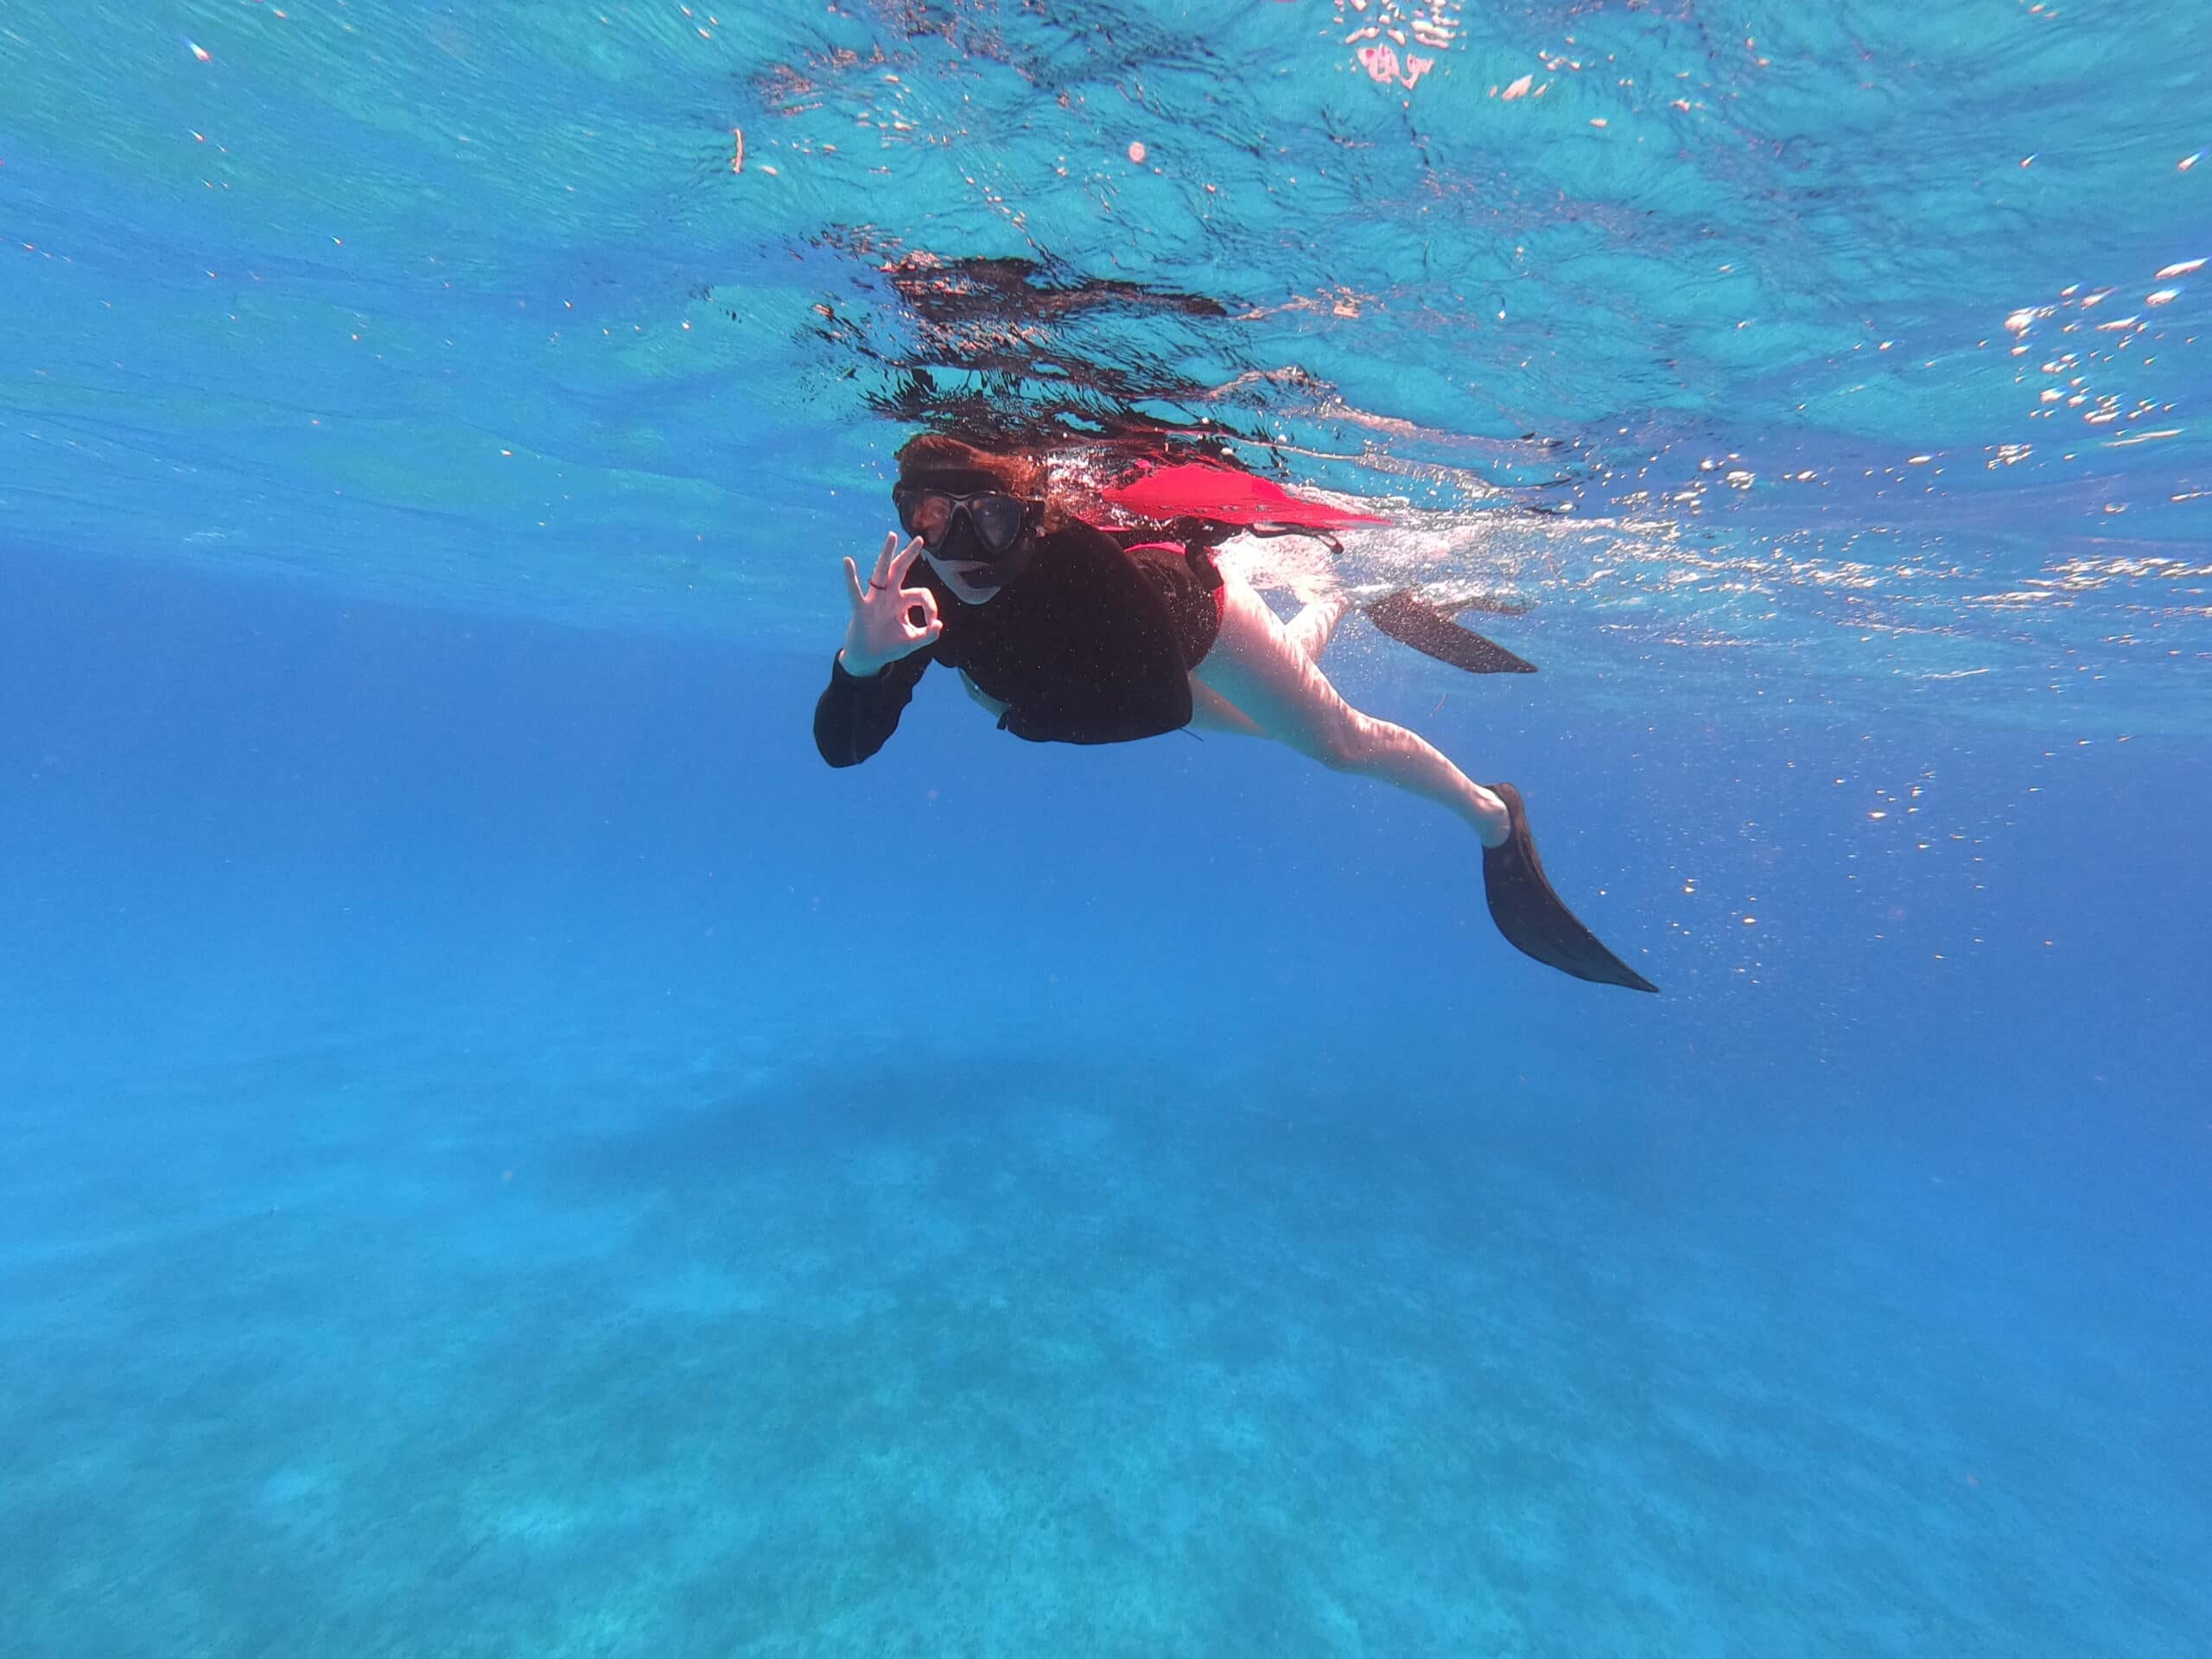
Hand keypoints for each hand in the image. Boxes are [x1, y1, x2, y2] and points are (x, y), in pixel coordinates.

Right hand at [839, 533, 941, 675]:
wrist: (868, 659)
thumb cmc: (889, 647)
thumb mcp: (912, 641)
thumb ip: (928, 635)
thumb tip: (939, 624)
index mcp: (902, 602)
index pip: (922, 594)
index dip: (932, 608)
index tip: (933, 625)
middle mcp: (889, 596)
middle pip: (901, 570)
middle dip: (910, 555)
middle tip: (920, 539)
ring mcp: (875, 600)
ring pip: (882, 573)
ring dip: (887, 554)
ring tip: (893, 536)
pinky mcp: (861, 608)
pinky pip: (855, 591)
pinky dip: (850, 577)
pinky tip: (848, 562)